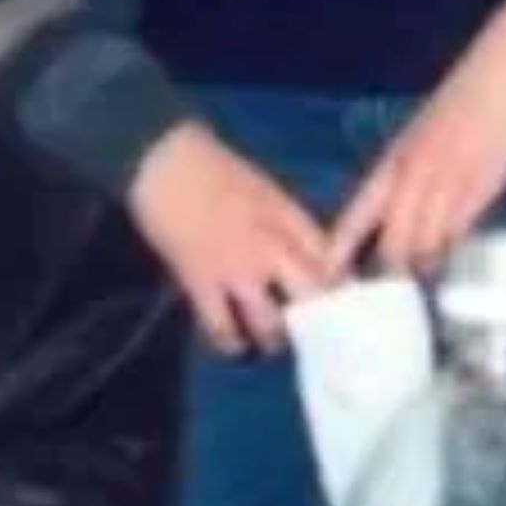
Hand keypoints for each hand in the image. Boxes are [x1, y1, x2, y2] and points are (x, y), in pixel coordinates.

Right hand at [128, 121, 337, 353]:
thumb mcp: (264, 189)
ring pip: (269, 322)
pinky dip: (228, 341)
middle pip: (309, 295)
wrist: (164, 161)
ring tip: (271, 342)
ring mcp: (236, 268)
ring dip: (273, 338)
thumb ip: (287, 221)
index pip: (327, 259)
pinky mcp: (200, 282)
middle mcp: (269, 247)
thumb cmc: (213, 167)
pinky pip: (221, 326)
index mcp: (287, 218)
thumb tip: (308, 252)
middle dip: (316, 318)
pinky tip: (232, 344)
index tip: (341, 300)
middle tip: (311, 331)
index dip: (338, 283)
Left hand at [331, 0, 505, 277]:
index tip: (326, 277)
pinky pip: (460, 233)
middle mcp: (415, 173)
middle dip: (388, 272)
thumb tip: (408, 211)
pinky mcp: (483, 185)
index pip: (360, 212)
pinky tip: (454, 264)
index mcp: (397, 157)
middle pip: (392, 240)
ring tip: (421, 289)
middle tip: (384, 300)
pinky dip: (455, 252)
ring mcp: (449, 181)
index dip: (342, 247)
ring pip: (426, 243)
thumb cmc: (471, 96)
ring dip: (424, 268)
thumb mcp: (429, 133)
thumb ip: (416, 171)